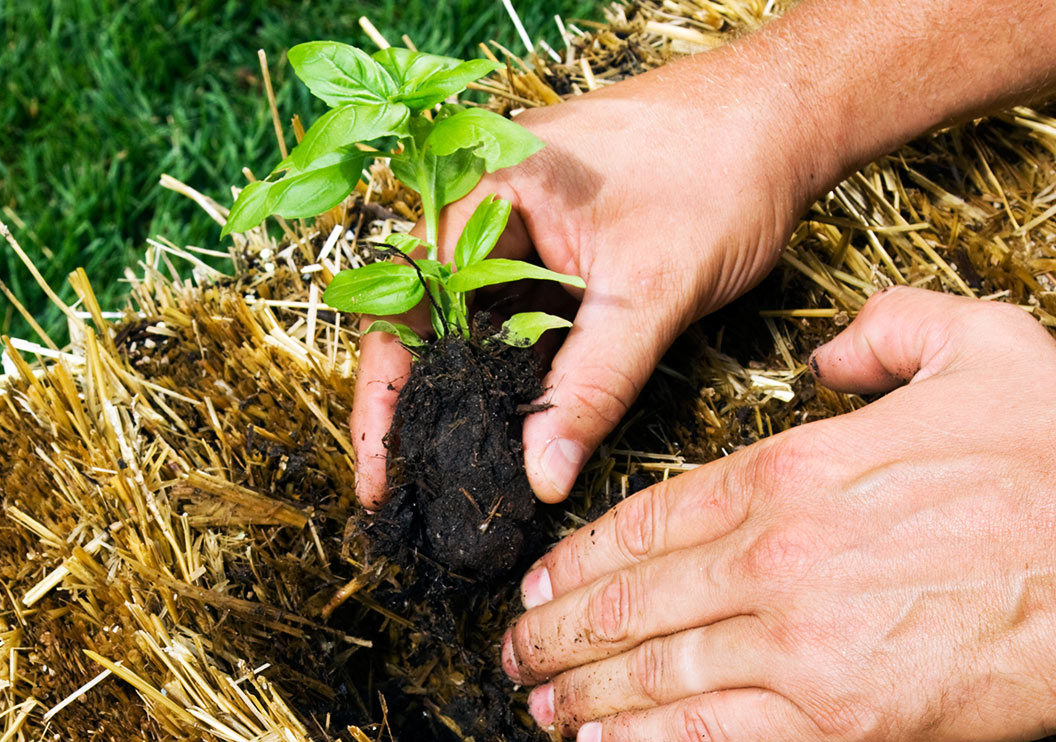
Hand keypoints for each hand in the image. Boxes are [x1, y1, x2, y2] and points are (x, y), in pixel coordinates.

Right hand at [352, 50, 825, 507]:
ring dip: (470, 382)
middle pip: (426, 315)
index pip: (405, 307)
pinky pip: (513, 304)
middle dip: (419, 399)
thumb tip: (541, 475)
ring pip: (473, 316)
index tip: (377, 470)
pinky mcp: (555, 234)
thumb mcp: (651, 294)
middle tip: (408, 481)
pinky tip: (515, 409)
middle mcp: (486, 199)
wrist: (782, 116)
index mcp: (485, 191)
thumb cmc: (721, 173)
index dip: (386, 396)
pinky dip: (512, 357)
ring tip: (455, 457)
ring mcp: (519, 216)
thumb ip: (591, 388)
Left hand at [500, 287, 1055, 740]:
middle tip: (516, 652)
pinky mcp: (846, 718)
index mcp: (790, 470)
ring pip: (655, 670)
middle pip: (633, 599)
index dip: (581, 557)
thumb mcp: (978, 348)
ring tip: (538, 703)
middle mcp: (776, 554)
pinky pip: (713, 734)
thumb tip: (829, 355)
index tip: (542, 583)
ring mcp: (802, 640)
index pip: (647, 519)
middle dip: (560, 632)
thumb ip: (885, 334)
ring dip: (582, 690)